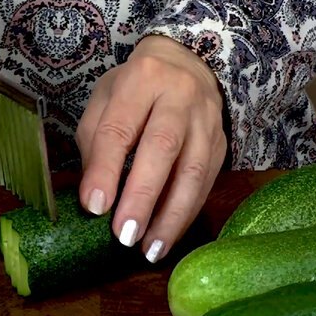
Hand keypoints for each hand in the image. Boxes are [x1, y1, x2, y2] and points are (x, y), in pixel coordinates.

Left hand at [76, 35, 226, 262]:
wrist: (188, 65)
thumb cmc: (136, 88)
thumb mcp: (105, 100)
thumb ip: (95, 143)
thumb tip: (95, 199)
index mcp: (142, 78)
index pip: (120, 127)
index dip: (105, 169)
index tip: (94, 206)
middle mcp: (180, 95)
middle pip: (162, 147)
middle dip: (142, 196)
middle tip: (124, 234)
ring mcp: (206, 120)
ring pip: (192, 170)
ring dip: (170, 216)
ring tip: (149, 250)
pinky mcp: (220, 143)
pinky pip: (205, 183)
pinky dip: (185, 214)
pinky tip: (166, 237)